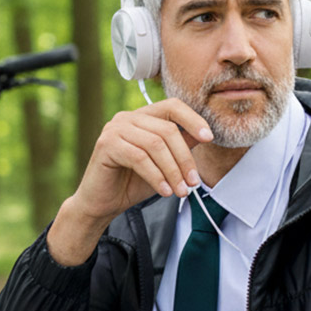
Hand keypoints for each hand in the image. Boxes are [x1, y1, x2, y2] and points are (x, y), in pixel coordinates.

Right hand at [47, 99, 212, 264]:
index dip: (193, 119)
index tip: (209, 138)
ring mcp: (114, 129)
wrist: (101, 203)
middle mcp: (126, 118)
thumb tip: (205, 135)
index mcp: (141, 117)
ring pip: (155, 145)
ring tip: (181, 192)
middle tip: (193, 183)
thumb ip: (180, 146)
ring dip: (173, 171)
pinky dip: (156, 176)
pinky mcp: (106, 144)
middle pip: (167, 130)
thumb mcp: (164, 163)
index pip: (172, 106)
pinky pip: (139, 158)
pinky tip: (164, 191)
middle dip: (185, 158)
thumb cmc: (131, 182)